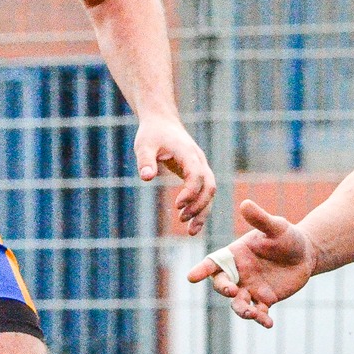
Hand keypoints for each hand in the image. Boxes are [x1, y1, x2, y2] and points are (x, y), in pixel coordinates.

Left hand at [134, 115, 212, 235]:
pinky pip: (204, 193)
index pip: (196, 175)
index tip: (177, 205)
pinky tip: (191, 225)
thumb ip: (145, 161)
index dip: (190, 192)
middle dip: (199, 205)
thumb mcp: (144, 145)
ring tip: (190, 230)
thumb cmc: (152, 134)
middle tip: (182, 219)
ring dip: (203, 211)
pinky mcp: (197, 174)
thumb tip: (146, 178)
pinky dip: (200, 208)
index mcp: (188, 153)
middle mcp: (199, 161)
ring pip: (210, 192)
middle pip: (209, 186)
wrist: (162, 122)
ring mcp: (201, 167)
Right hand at [186, 199, 319, 327]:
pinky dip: (261, 319)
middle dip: (223, 288)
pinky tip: (268, 322)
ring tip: (251, 313)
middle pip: (221, 284)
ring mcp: (251, 288)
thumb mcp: (276, 226)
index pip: (214, 262)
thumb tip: (245, 203)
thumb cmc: (287, 236)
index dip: (201, 269)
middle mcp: (239, 273)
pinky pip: (259, 313)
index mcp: (235, 254)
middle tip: (232, 291)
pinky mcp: (265, 300)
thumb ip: (260, 218)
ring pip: (238, 303)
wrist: (305, 254)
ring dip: (241, 310)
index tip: (191, 277)